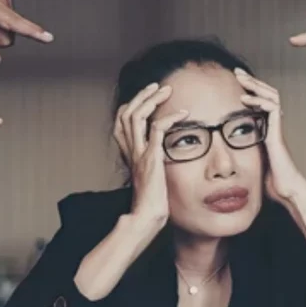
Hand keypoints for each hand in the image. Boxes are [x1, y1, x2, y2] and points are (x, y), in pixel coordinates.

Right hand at [112, 83, 187, 225]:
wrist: (145, 219)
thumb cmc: (152, 205)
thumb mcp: (151, 179)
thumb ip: (155, 165)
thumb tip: (167, 159)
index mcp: (130, 154)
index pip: (122, 121)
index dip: (133, 105)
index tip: (149, 97)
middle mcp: (131, 151)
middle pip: (126, 113)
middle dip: (142, 96)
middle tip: (159, 87)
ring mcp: (139, 155)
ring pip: (136, 116)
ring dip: (152, 100)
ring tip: (167, 91)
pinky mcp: (151, 160)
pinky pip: (157, 130)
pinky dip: (170, 118)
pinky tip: (184, 114)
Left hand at [233, 69, 305, 207]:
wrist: (288, 192)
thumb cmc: (272, 183)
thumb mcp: (252, 164)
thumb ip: (243, 155)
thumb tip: (224, 157)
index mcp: (268, 130)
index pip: (262, 102)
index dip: (250, 91)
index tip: (237, 82)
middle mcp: (274, 127)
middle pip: (267, 94)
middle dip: (252, 82)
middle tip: (238, 72)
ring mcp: (277, 130)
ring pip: (271, 97)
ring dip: (255, 86)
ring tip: (241, 78)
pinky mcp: (277, 135)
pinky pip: (272, 110)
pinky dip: (259, 101)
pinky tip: (245, 100)